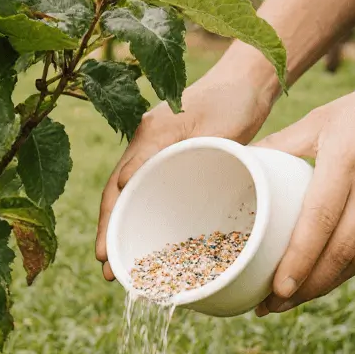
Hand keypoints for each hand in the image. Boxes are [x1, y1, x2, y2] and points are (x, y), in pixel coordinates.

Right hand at [95, 59, 278, 280]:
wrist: (249, 83)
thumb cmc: (233, 101)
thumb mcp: (207, 128)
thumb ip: (169, 152)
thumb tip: (124, 184)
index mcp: (148, 138)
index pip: (118, 187)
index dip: (109, 222)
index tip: (104, 253)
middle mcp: (145, 146)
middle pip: (118, 196)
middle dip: (110, 233)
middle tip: (109, 270)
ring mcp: (157, 152)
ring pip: (131, 196)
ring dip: (124, 227)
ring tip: (123, 265)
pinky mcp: (172, 158)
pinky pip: (150, 190)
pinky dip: (144, 214)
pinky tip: (149, 237)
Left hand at [253, 67, 354, 314]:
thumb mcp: (326, 116)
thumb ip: (283, 141)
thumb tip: (243, 158)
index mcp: (345, 163)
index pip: (319, 223)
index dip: (298, 261)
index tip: (275, 289)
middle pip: (336, 253)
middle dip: (302, 288)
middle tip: (268, 306)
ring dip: (322, 287)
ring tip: (289, 302)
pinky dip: (346, 271)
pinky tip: (324, 281)